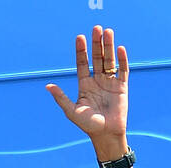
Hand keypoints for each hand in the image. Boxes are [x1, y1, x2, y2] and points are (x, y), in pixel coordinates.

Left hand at [46, 26, 128, 155]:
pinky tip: (119, 49)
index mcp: (85, 85)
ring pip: (109, 60)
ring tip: (108, 32)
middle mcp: (97, 81)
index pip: (82, 63)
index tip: (79, 37)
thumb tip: (47, 86)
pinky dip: (122, 60)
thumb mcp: (72, 111)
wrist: (106, 135)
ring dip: (108, 46)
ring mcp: (109, 83)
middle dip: (96, 43)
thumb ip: (61, 98)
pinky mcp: (121, 87)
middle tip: (96, 28)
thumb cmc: (88, 126)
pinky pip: (122, 70)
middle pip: (97, 58)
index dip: (81, 50)